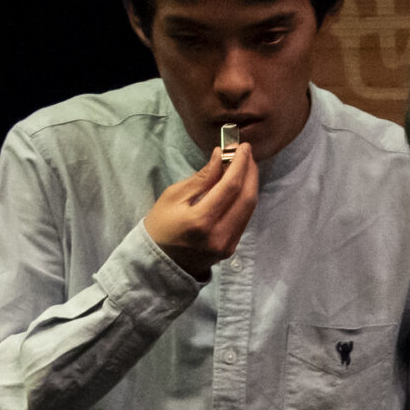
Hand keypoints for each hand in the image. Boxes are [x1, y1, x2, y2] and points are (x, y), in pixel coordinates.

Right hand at [143, 142, 259, 279]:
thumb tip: (221, 157)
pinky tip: (241, 186)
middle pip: (247, 197)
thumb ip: (201, 178)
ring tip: (245, 166)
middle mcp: (219, 234)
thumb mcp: (173, 196)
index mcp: (200, 220)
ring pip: (249, 209)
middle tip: (247, 154)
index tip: (242, 146)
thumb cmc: (160, 225)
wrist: (159, 263)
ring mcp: (227, 244)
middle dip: (250, 172)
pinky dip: (245, 199)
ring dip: (250, 185)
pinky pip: (244, 219)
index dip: (240, 164)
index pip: (230, 187)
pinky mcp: (231, 249)